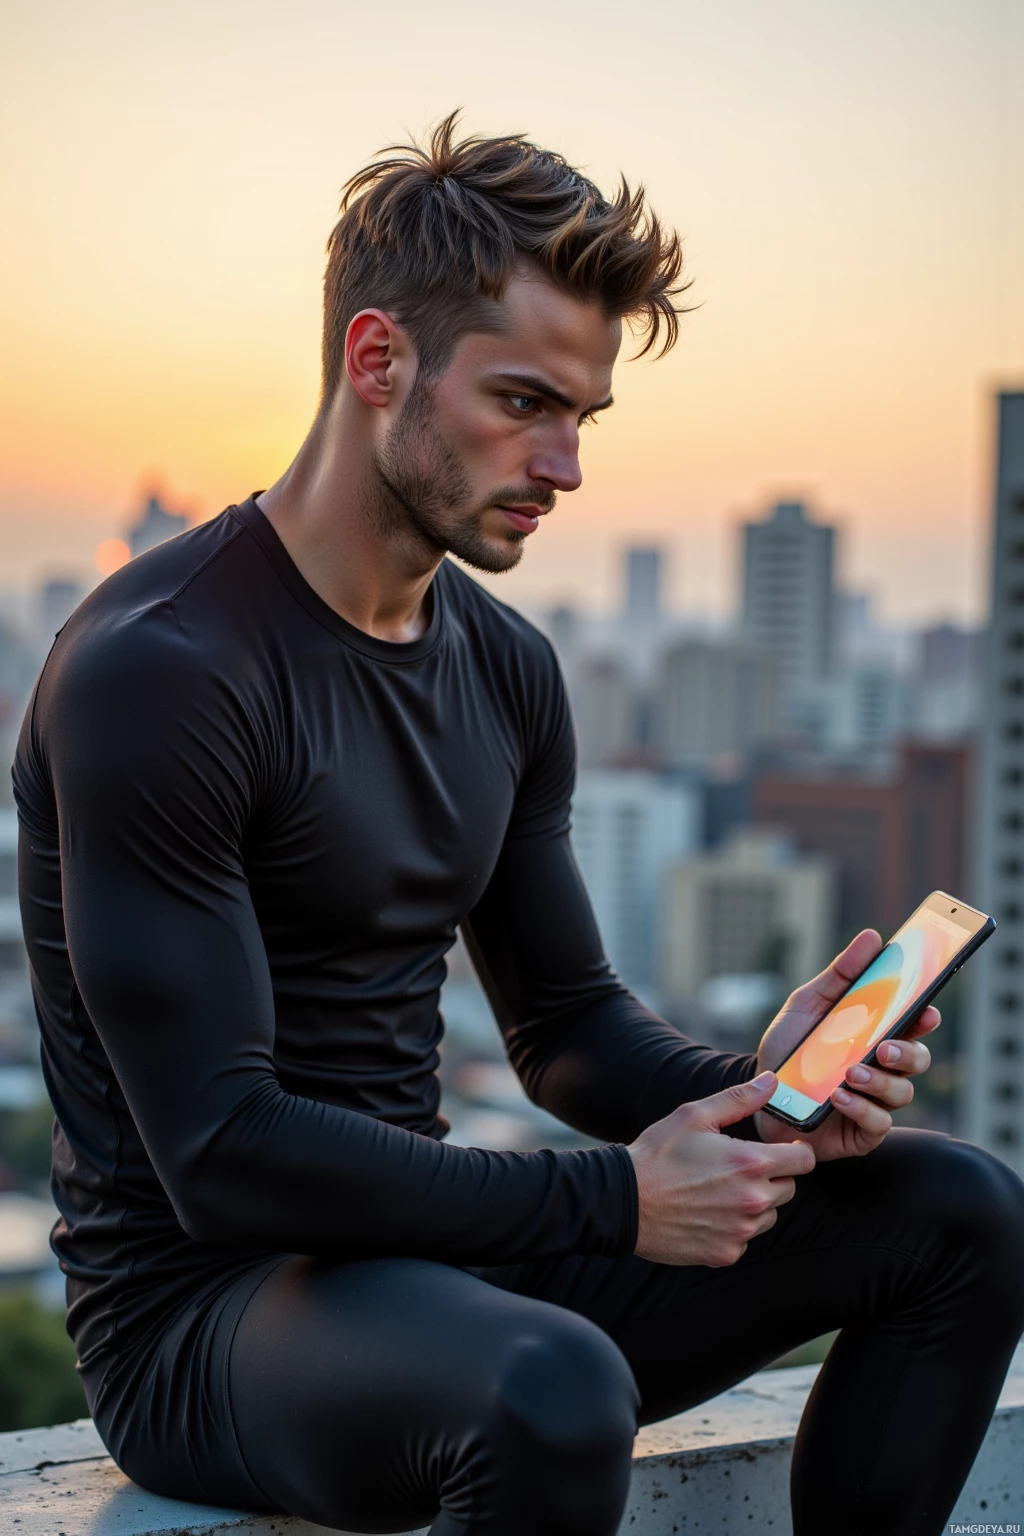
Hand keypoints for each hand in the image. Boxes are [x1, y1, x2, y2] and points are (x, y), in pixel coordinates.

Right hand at [625, 1073, 815, 1265]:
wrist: (622, 1201)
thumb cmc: (658, 1154)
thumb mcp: (694, 1116)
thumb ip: (740, 1099)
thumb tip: (772, 1082)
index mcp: (750, 1163)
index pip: (804, 1161)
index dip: (794, 1152)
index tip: (780, 1150)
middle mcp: (752, 1201)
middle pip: (788, 1189)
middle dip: (771, 1177)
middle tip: (735, 1168)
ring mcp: (740, 1231)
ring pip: (769, 1216)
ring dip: (754, 1203)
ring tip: (717, 1190)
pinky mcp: (726, 1254)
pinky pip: (745, 1238)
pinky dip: (733, 1227)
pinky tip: (706, 1212)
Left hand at [752, 930, 939, 1161]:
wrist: (758, 1094)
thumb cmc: (790, 1048)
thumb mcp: (809, 1004)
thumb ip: (841, 974)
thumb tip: (872, 937)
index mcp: (875, 1037)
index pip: (913, 1027)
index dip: (925, 1019)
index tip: (926, 1012)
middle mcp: (881, 1070)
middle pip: (917, 1061)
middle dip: (908, 1053)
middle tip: (885, 1048)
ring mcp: (873, 1102)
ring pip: (902, 1093)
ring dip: (880, 1082)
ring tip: (850, 1073)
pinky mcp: (859, 1133)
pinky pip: (877, 1124)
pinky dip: (862, 1109)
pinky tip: (839, 1097)